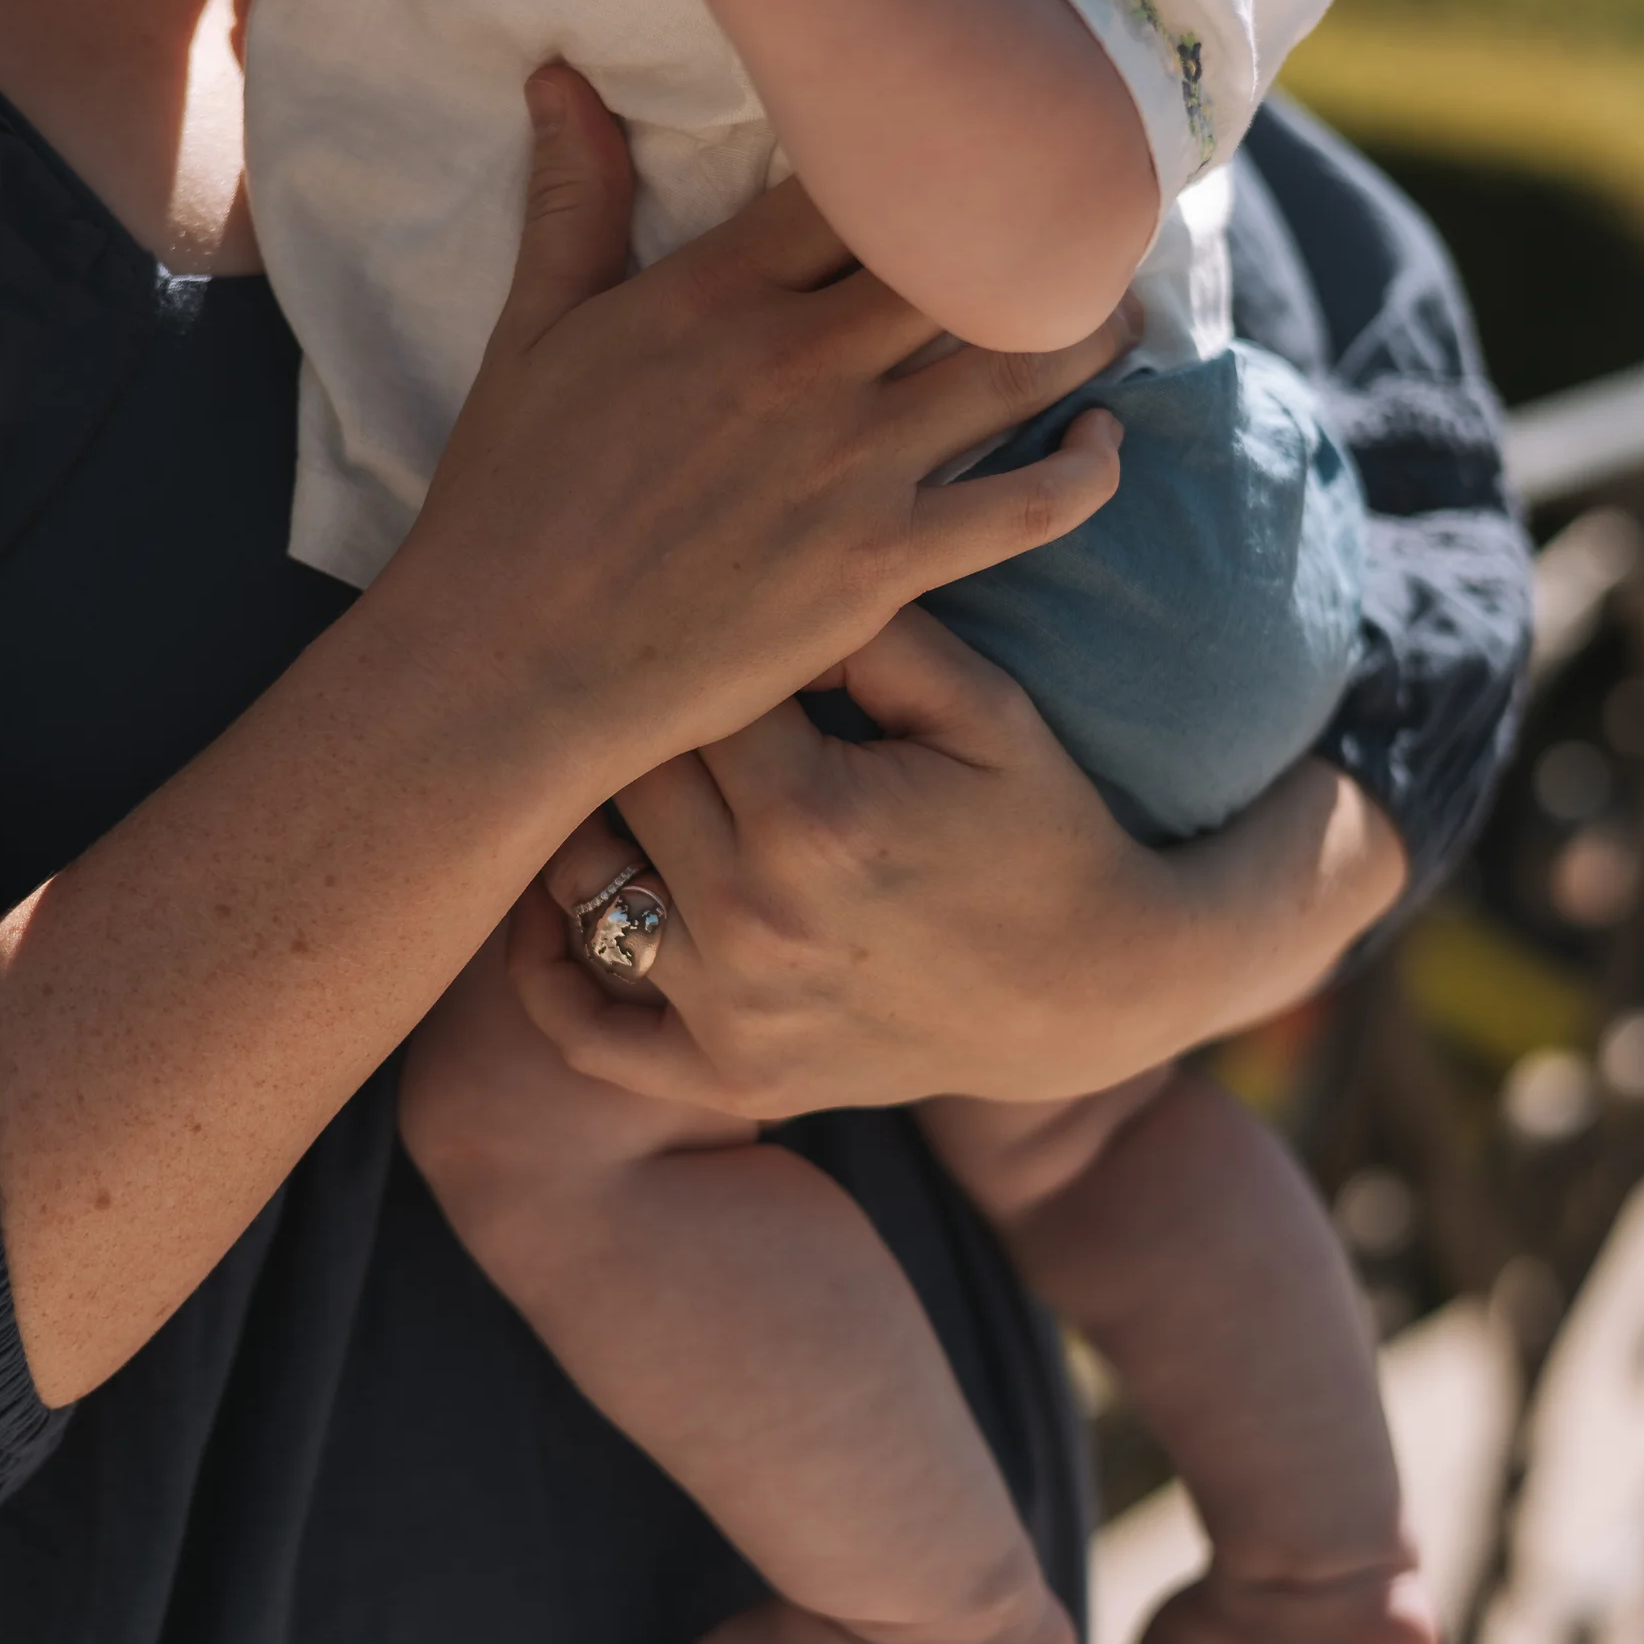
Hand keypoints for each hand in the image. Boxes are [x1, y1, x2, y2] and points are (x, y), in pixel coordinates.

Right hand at [391, 67, 1133, 782]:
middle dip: (1037, 227)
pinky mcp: (883, 562)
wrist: (507, 667)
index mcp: (716, 289)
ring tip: (1120, 310)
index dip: (936, 152)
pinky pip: (1029, 505)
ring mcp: (851, 462)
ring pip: (1020, 364)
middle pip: (968, 255)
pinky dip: (1088, 471)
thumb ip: (574, 203)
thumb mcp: (530, 335)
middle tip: (1087, 214)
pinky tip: (1105, 446)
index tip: (980, 140)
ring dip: (1088, 329)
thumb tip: (560, 77)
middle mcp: (798, 359)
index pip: (867, 176)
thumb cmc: (506, 503)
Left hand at [514, 612, 1410, 1119]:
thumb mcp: (985, 706)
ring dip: (581, 824)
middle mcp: (753, 922)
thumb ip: (872, 626)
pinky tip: (553, 903)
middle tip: (625, 677)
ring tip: (595, 767)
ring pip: (579, 885)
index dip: (689, 644)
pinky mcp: (731, 1076)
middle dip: (625, 720)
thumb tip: (759, 567)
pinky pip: (589, 1032)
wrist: (1095, 992)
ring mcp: (734, 1012)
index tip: (696, 619)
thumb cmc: (1041, 827)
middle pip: (618, 778)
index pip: (683, 690)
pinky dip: (548, 973)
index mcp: (810, 816)